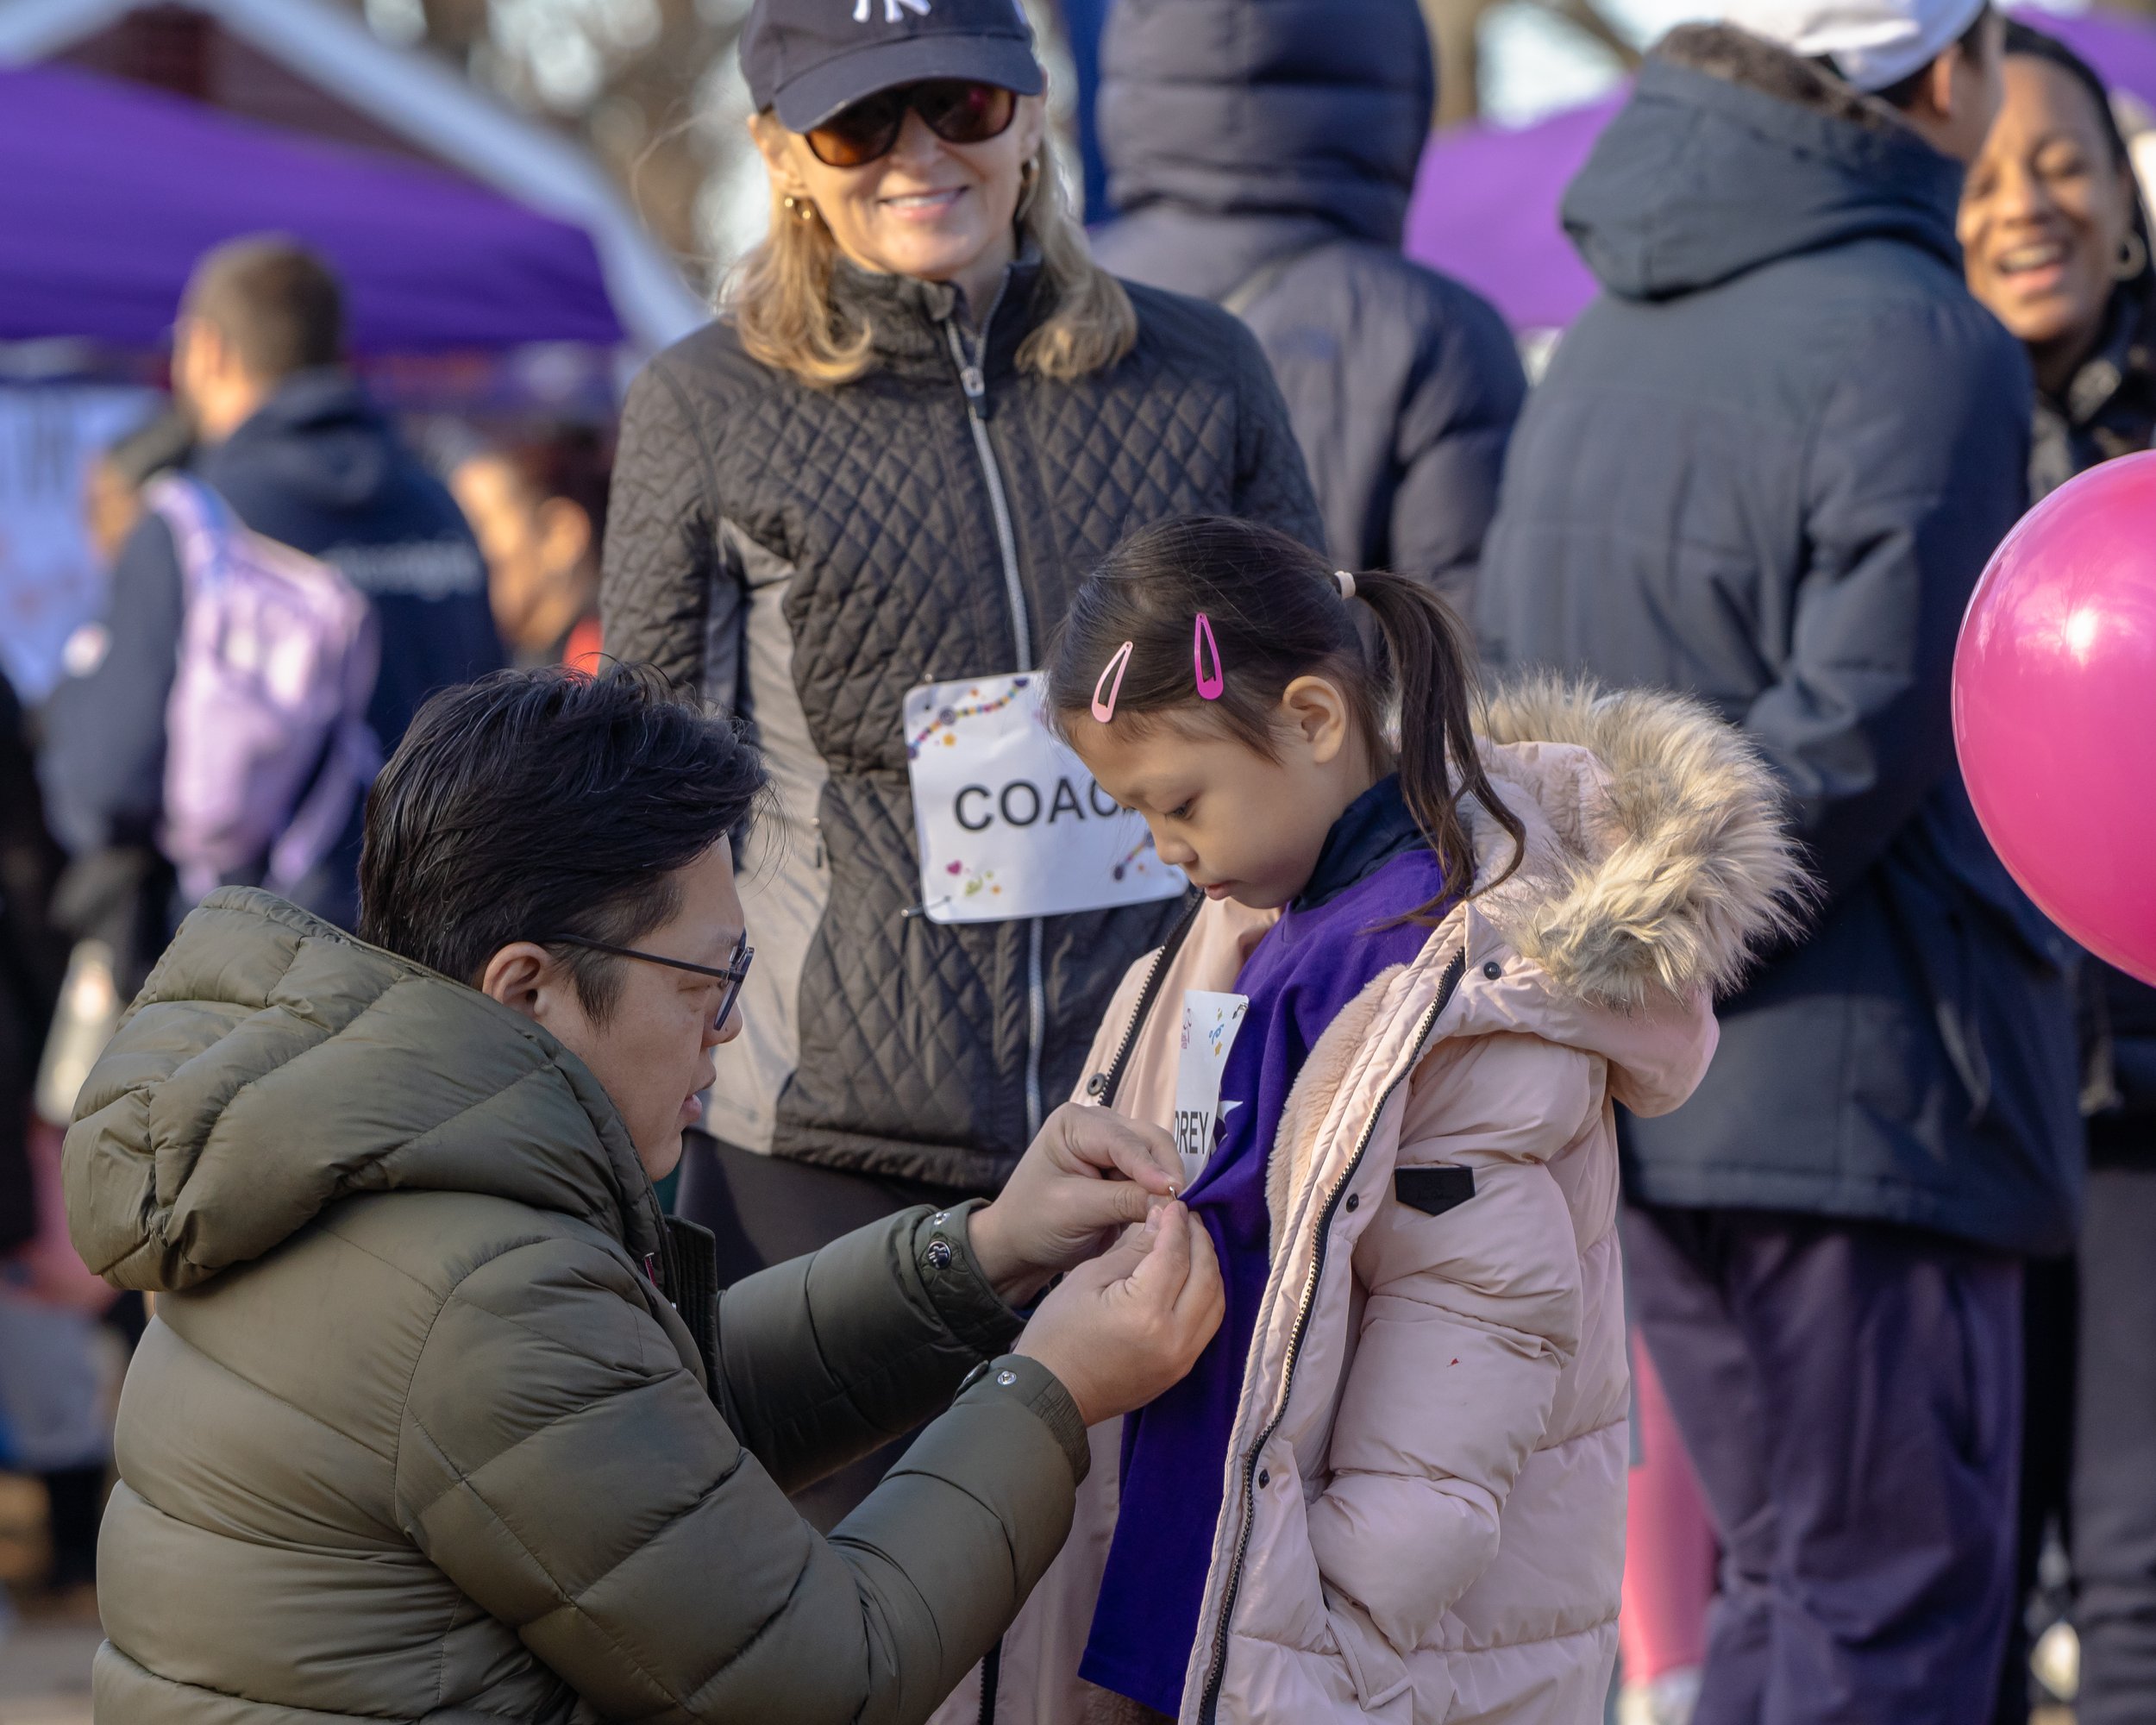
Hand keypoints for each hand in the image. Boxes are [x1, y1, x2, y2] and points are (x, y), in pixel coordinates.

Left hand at [970, 1102, 1182, 1304]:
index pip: (1122, 1140)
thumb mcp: (1074, 1210)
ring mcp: (1115, 1148)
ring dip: (1169, 1183)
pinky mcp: (1126, 1174)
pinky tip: (1172, 1211)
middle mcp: (1099, 1126)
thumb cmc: (1033, 1223)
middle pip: (1149, 1141)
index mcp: (1075, 1123)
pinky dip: (1164, 1194)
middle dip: (1166, 1171)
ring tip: (1179, 1211)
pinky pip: (1156, 1178)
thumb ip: (1122, 1200)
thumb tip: (1172, 1199)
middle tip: (1183, 1205)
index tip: (1174, 1190)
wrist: (1019, 1248)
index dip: (1150, 1165)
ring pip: (1159, 1159)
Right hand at [1014, 1203, 1223, 1425]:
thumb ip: (1134, 1250)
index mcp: (1145, 1312)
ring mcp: (1182, 1358)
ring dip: (1209, 1266)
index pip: (1175, 1255)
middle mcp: (1174, 1338)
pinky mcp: (1181, 1370)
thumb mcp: (1090, 1278)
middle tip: (1186, 1218)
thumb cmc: (1059, 1332)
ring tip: (1192, 1242)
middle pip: (1206, 1276)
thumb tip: (1163, 1220)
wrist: (1052, 1393)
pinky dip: (1207, 1294)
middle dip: (1200, 1240)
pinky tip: (1194, 1276)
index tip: (1173, 1203)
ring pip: (1216, 1301)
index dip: (1176, 1224)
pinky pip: (1209, 1324)